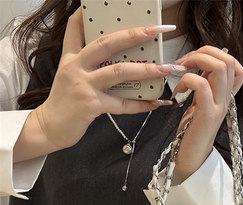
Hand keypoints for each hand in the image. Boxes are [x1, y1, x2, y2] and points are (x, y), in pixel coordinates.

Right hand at [27, 7, 176, 154]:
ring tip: (166, 68)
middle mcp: (76, 67)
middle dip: (133, 35)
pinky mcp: (92, 105)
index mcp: (71, 58)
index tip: (99, 4)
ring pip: (119, 71)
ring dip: (146, 70)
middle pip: (106, 43)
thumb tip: (116, 60)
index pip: (75, 28)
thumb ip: (88, 66)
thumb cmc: (65, 103)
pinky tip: (155, 103)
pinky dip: (141, 104)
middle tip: (155, 30)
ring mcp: (84, 85)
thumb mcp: (70, 77)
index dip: (87, 14)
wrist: (50, 128)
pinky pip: (122, 104)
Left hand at [171, 46, 242, 182]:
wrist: (192, 158)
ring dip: (196, 61)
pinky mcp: (207, 115)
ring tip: (181, 71)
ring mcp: (219, 107)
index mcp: (225, 95)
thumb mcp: (200, 102)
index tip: (195, 61)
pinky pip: (201, 85)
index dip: (216, 54)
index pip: (236, 65)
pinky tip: (177, 92)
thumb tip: (199, 62)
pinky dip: (186, 80)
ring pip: (220, 67)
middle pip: (228, 60)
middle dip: (203, 52)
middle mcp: (226, 99)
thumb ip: (204, 83)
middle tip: (184, 62)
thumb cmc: (192, 131)